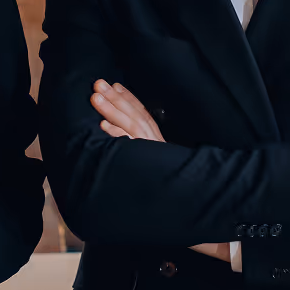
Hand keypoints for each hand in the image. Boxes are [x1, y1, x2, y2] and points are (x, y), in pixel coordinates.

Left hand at [91, 81, 229, 260]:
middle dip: (115, 99)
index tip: (114, 84)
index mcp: (158, 142)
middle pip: (135, 116)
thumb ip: (146, 147)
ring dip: (112, 111)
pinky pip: (132, 149)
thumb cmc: (173, 185)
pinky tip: (103, 128)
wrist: (193, 206)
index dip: (129, 98)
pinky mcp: (150, 166)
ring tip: (96, 98)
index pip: (144, 114)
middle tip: (97, 83)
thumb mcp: (159, 162)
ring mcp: (153, 154)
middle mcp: (156, 144)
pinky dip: (118, 136)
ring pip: (132, 128)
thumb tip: (121, 134)